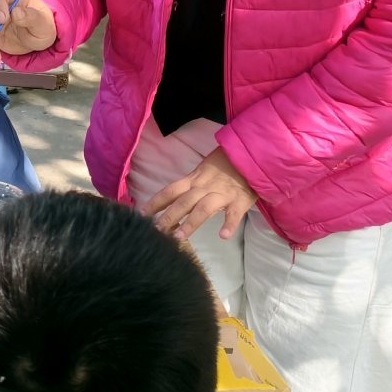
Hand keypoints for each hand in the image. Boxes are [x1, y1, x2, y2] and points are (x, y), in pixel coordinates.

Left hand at [142, 147, 257, 240]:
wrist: (251, 154)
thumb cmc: (225, 164)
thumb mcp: (203, 171)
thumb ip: (190, 184)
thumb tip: (171, 199)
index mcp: (194, 179)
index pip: (170, 191)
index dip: (155, 202)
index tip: (141, 214)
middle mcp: (204, 187)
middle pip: (183, 202)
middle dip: (168, 217)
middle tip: (156, 231)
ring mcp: (222, 194)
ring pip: (203, 208)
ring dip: (191, 223)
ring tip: (179, 238)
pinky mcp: (240, 200)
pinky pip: (234, 213)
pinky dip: (229, 224)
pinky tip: (223, 235)